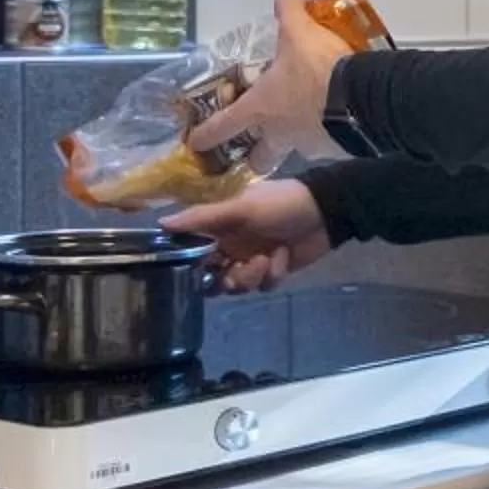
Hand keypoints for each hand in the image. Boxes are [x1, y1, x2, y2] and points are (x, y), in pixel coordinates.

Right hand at [164, 180, 332, 293]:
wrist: (326, 211)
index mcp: (219, 227)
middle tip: (234, 271)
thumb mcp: (241, 207)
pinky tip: (283, 256)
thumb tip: (161, 223)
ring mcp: (252, 258)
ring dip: (250, 276)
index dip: (191, 265)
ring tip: (266, 259)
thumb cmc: (281, 203)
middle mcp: (231, 245)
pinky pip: (263, 285)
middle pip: (213, 277)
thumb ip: (203, 218)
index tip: (195, 271)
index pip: (193, 252)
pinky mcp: (273, 270)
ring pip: (238, 285)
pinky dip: (273, 274)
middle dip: (224, 279)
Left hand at [187, 0, 353, 168]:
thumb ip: (289, 13)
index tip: (196, 143)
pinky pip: (328, 144)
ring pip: (297, 150)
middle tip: (259, 148)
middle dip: (255, 158)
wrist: (364, 98)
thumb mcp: (300, 32)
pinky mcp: (338, 151)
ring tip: (313, 121)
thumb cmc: (318, 68)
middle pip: (260, 159)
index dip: (205, 135)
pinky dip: (331, 134)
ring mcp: (310, 147)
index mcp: (260, 109)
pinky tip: (342, 119)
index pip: (222, 127)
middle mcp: (280, 135)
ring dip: (299, 140)